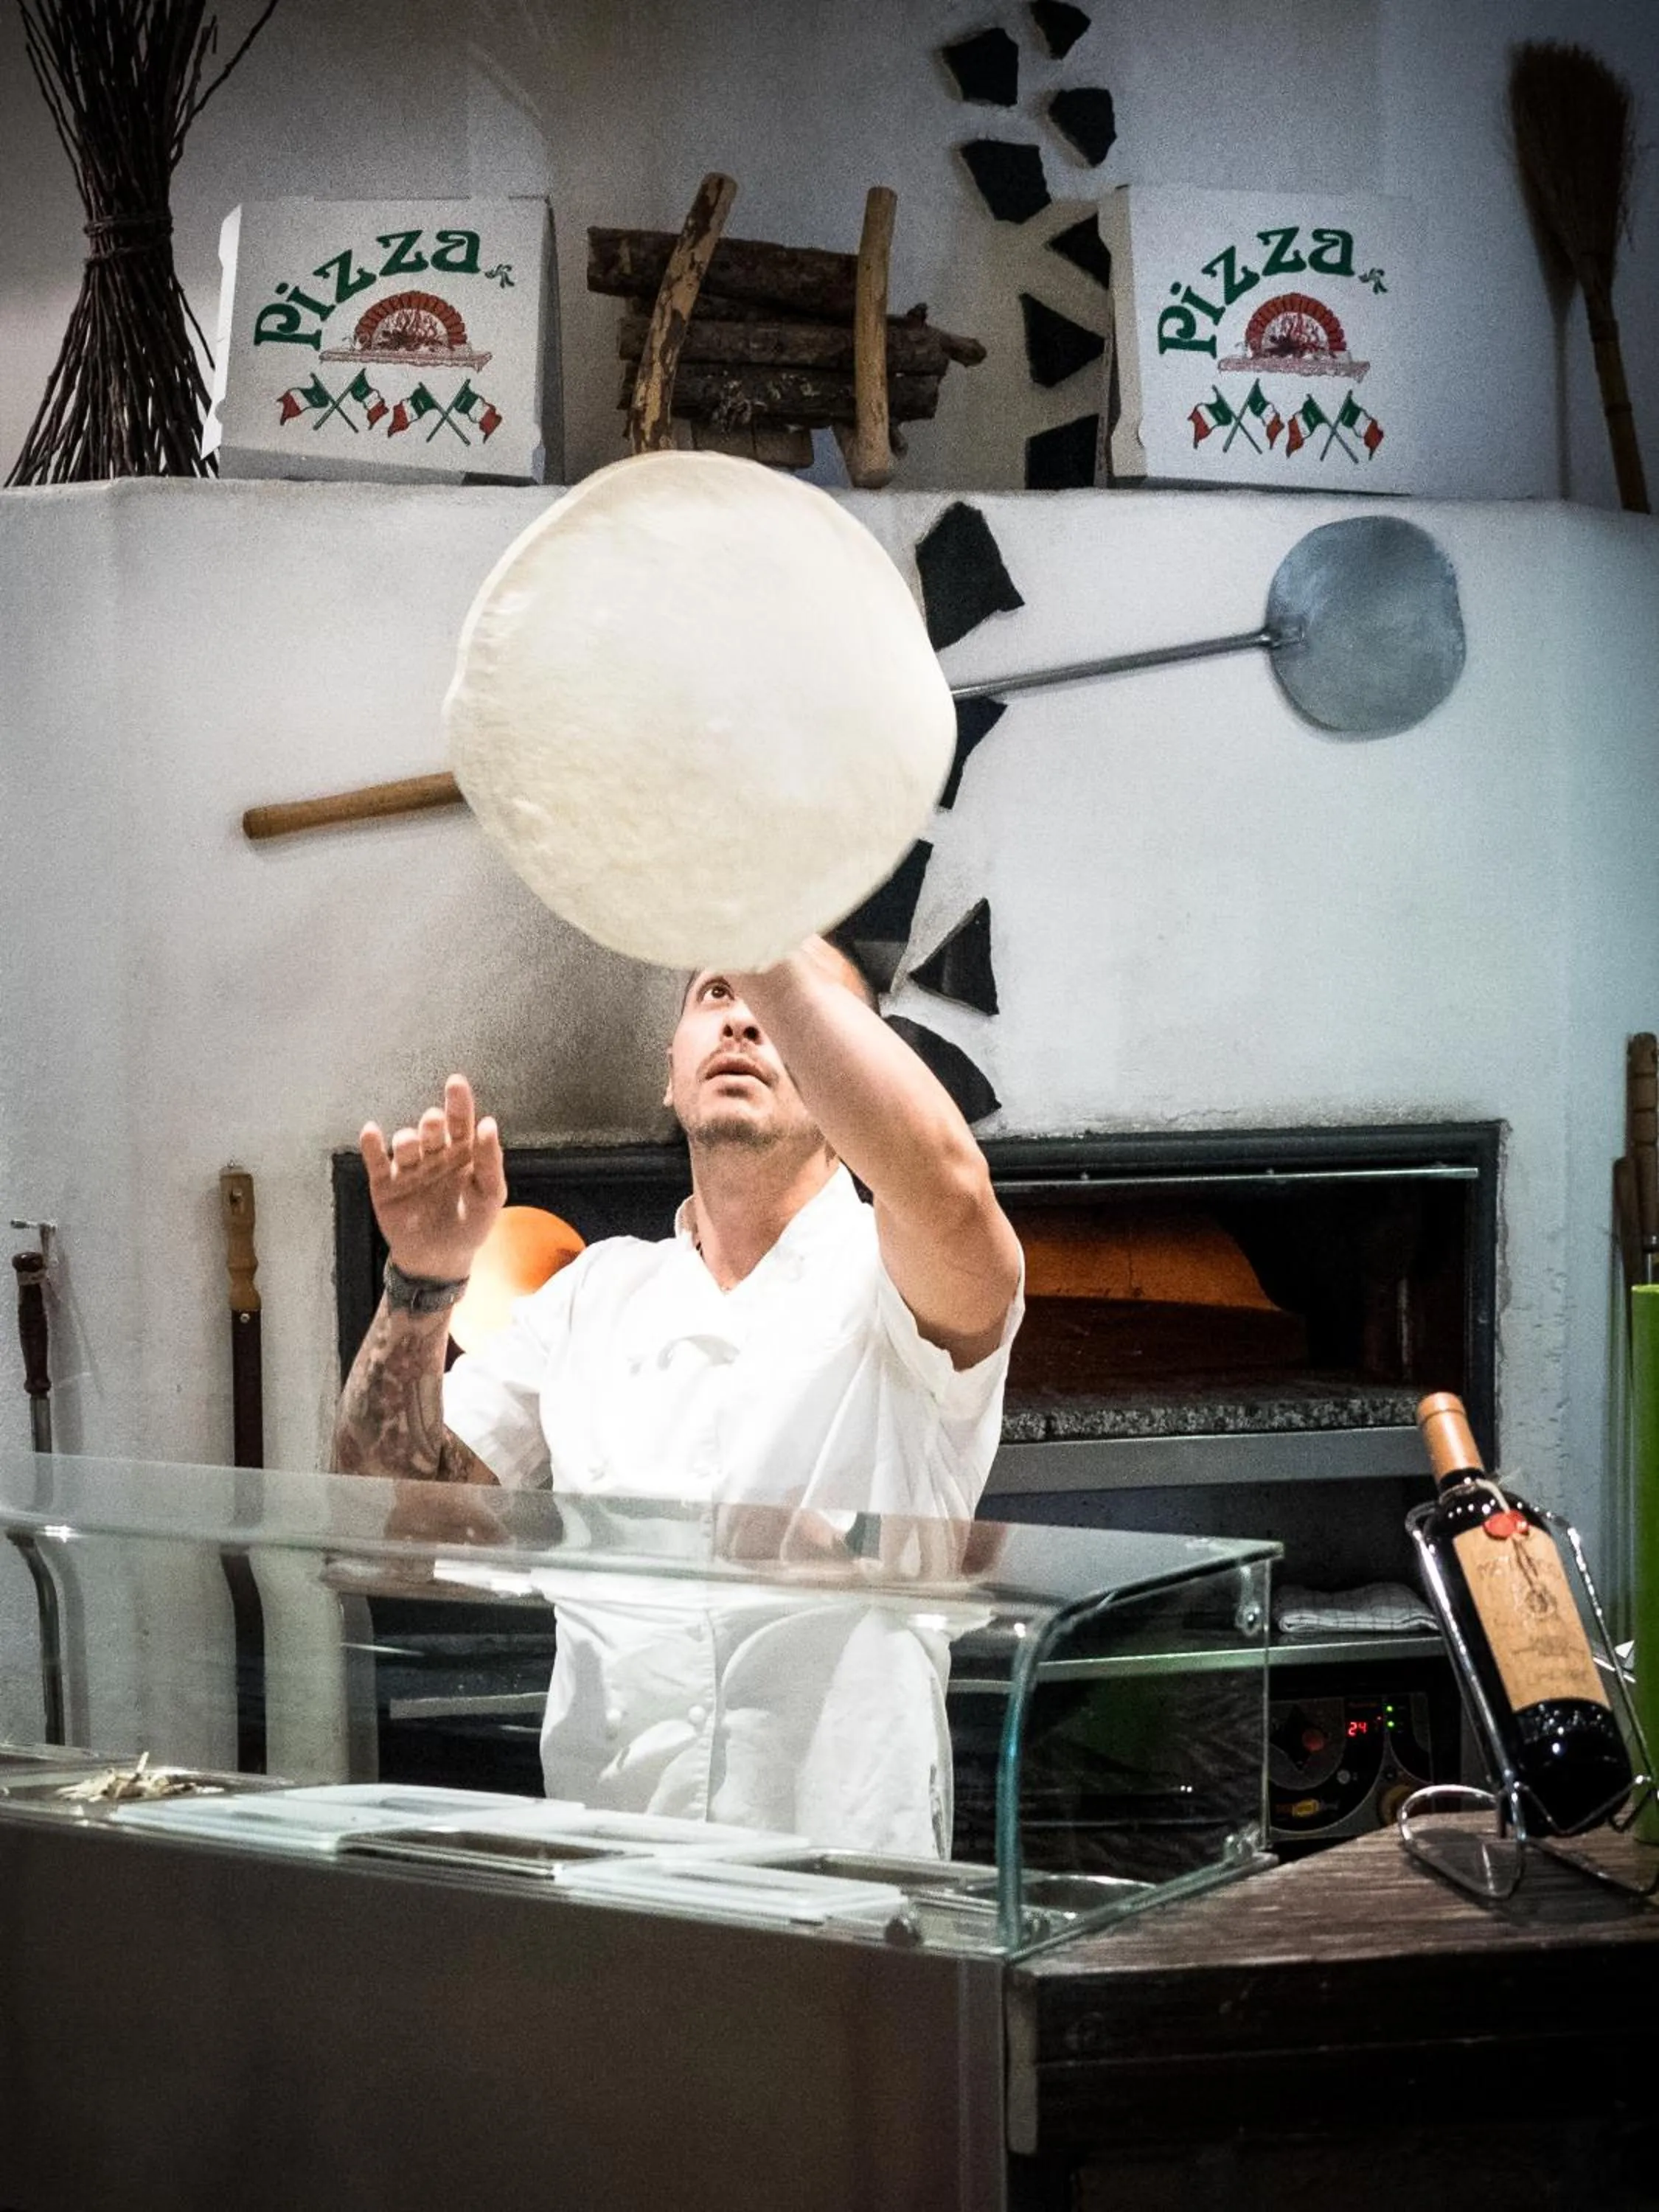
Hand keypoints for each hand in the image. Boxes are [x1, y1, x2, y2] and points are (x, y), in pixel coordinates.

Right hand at [361, 1074, 505, 1282]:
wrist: (439, 1261)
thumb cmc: (471, 1225)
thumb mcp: (489, 1197)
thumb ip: (491, 1163)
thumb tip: (489, 1124)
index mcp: (461, 1153)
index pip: (460, 1122)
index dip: (458, 1102)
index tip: (455, 1083)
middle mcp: (433, 1155)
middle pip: (431, 1130)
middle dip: (432, 1123)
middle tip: (434, 1121)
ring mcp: (408, 1168)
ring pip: (404, 1144)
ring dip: (406, 1139)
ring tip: (409, 1142)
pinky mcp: (384, 1185)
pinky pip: (375, 1161)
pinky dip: (371, 1145)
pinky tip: (371, 1131)